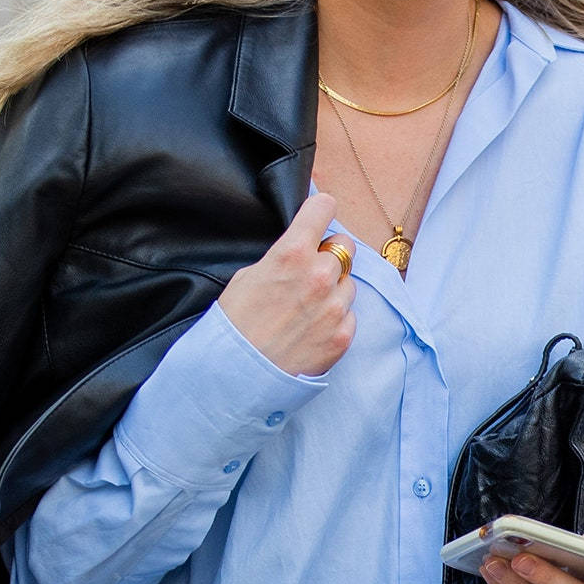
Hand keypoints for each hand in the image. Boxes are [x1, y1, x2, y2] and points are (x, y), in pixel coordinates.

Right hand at [217, 192, 357, 376]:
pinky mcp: (343, 334)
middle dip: (330, 254)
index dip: (320, 211)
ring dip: (334, 290)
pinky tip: (311, 329)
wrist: (236, 376)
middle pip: (345, 245)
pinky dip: (335, 319)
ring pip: (349, 282)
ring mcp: (335, 306)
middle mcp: (320, 275)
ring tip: (305, 309)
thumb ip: (283, 257)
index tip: (319, 215)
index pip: (324, 207)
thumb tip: (303, 248)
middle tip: (310, 272)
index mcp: (292, 253)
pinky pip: (349, 314)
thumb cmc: (234, 324)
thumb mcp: (249, 276)